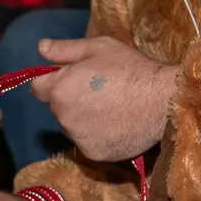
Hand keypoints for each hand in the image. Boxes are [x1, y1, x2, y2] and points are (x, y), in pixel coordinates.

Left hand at [29, 35, 177, 161]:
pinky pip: (87, 142)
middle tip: (97, 91)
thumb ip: (65, 49)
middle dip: (68, 99)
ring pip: (71, 126)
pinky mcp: (94, 153)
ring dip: (81, 118)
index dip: (52, 81)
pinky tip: (115, 124)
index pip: (37, 88)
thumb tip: (40, 47)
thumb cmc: (131, 69)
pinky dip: (96, 135)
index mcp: (59, 90)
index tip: (71, 78)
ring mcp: (78, 138)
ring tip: (109, 108)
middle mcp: (63, 117)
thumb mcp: (98, 48)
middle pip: (55, 108)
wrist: (163, 102)